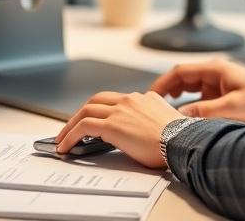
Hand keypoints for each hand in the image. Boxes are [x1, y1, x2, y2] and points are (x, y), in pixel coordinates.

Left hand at [55, 91, 180, 168]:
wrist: (181, 141)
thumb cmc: (178, 139)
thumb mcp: (164, 123)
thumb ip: (151, 121)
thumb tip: (144, 133)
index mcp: (145, 98)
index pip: (116, 100)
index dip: (101, 110)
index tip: (95, 120)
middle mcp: (131, 99)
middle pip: (97, 99)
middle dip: (81, 113)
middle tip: (73, 126)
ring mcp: (120, 110)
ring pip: (86, 111)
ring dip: (70, 125)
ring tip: (63, 138)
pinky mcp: (112, 125)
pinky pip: (83, 127)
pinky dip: (70, 136)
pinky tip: (65, 146)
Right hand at [150, 58, 244, 121]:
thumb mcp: (232, 106)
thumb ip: (205, 112)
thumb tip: (180, 118)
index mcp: (214, 69)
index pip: (180, 71)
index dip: (162, 83)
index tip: (149, 96)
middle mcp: (213, 72)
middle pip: (181, 78)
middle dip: (165, 91)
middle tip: (152, 107)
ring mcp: (216, 82)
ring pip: (188, 88)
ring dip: (176, 98)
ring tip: (162, 112)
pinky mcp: (220, 93)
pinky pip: (198, 97)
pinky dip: (188, 105)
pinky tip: (182, 116)